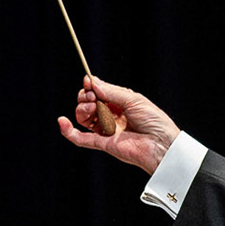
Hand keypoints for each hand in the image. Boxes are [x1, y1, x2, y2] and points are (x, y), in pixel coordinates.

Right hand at [55, 76, 181, 173]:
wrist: (162, 144)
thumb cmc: (154, 120)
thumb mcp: (133, 99)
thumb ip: (110, 92)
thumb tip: (92, 82)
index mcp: (119, 104)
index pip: (98, 93)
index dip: (90, 87)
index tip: (87, 81)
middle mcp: (111, 116)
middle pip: (87, 104)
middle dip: (85, 97)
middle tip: (92, 97)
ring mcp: (106, 130)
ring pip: (83, 118)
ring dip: (81, 110)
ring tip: (91, 108)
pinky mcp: (104, 144)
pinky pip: (82, 139)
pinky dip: (69, 132)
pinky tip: (62, 122)